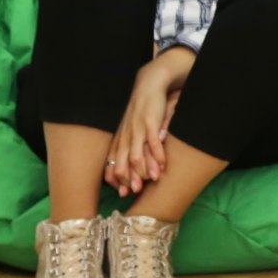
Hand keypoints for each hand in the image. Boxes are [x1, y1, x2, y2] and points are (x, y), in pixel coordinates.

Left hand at [105, 65, 173, 197]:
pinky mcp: (150, 123)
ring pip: (137, 155)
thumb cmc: (141, 109)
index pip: (112, 163)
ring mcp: (137, 130)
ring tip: (152, 181)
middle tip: (134, 192)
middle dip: (128, 179)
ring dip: (144, 170)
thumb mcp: (131, 127)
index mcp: (119, 138)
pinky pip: (153, 143)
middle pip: (122, 163)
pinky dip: (158, 155)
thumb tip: (133, 165)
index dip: (116, 179)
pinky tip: (164, 165)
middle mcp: (125, 136)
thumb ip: (130, 145)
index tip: (123, 192)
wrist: (147, 85)